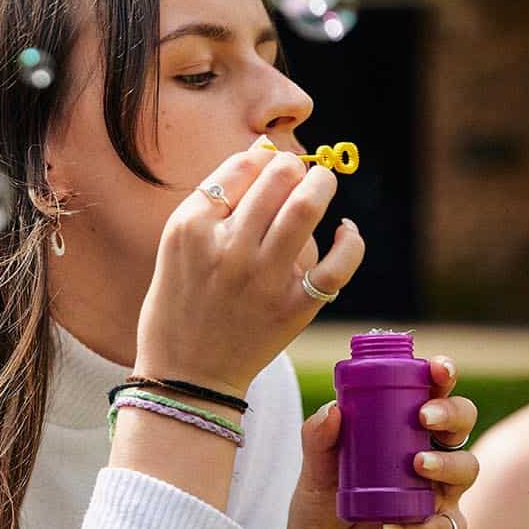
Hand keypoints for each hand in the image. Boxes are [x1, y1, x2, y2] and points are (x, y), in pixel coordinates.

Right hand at [133, 147, 364, 398]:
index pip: (240, 167)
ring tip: (322, 185)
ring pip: (306, 207)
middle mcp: (227, 248)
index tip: (270, 165)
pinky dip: (350, 241)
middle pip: (277, 178)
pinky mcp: (294, 308)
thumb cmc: (181, 302)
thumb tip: (262, 153)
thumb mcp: (178, 245)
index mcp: (190, 227)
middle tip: (300, 173)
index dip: (264, 158)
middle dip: (296, 167)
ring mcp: (262, 278)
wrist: (186, 375)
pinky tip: (346, 232)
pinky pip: (338, 264)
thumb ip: (214, 202)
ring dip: (322, 185)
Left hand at [280, 356, 480, 528]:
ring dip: (446, 463)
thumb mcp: (314, 466)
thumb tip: (333, 411)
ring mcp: (440, 495)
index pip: (434, 394)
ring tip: (418, 464)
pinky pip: (445, 528)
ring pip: (467, 470)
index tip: (437, 368)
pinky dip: (419, 526)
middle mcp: (433, 456)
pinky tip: (390, 528)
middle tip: (424, 417)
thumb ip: (318, 437)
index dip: (443, 376)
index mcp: (406, 429)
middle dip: (452, 414)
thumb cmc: (324, 499)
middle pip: (463, 425)